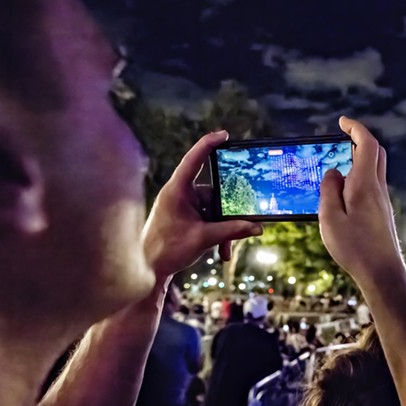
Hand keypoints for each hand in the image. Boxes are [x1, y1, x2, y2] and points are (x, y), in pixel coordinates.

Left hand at [142, 131, 262, 278]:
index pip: (194, 159)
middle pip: (214, 193)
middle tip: (242, 225)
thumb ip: (232, 231)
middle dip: (228, 214)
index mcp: (177, 190)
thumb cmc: (166, 250)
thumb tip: (256, 227)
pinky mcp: (188, 216)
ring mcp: (184, 205)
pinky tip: (221, 251)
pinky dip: (217, 233)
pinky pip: (210, 219)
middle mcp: (181, 194)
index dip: (209, 144)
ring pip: (215, 210)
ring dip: (223, 229)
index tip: (224, 135)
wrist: (148, 270)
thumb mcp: (204, 239)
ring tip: (225, 249)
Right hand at [318, 117, 404, 285]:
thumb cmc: (355, 248)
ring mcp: (382, 201)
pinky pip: (371, 186)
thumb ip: (329, 191)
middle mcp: (378, 189)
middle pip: (375, 153)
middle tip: (340, 139)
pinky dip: (358, 179)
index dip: (355, 128)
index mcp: (365, 184)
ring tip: (335, 170)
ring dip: (357, 161)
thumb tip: (333, 172)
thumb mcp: (330, 218)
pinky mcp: (382, 213)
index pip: (366, 144)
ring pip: (374, 170)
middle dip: (359, 140)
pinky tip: (342, 194)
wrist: (382, 272)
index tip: (342, 122)